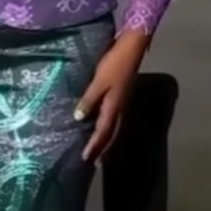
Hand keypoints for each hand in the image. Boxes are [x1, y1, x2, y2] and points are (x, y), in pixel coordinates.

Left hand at [74, 31, 149, 162]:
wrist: (132, 49)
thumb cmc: (114, 64)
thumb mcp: (98, 82)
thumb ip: (89, 100)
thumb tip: (78, 118)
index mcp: (114, 107)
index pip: (103, 132)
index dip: (94, 146)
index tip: (86, 159)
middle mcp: (120, 109)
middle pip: (110, 134)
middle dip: (102, 148)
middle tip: (93, 160)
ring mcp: (123, 103)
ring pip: (114, 127)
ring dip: (105, 140)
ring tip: (97, 149)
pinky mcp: (122, 97)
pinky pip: (114, 118)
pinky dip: (107, 127)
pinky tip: (102, 126)